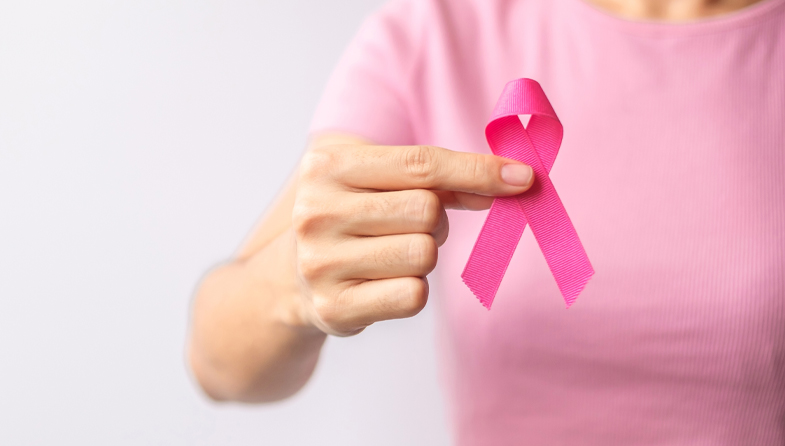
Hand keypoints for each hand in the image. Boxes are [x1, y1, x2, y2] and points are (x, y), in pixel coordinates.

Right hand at [292, 144, 533, 335]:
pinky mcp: (334, 307)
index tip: (523, 178)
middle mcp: (316, 212)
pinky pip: (413, 296)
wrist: (288, 279)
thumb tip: (511, 182)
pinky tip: (385, 283)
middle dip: (435, 221)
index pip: (420, 164)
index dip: (478, 170)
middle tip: (411, 227)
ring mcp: (321, 262)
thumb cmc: (349, 219)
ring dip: (424, 256)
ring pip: (423, 254)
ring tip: (393, 254)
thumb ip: (441, 179)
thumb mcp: (378, 183)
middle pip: (426, 211)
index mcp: (327, 167)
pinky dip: (414, 290)